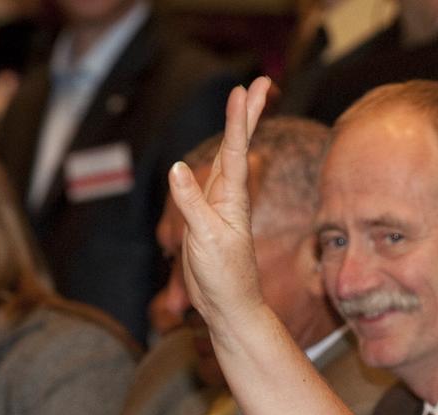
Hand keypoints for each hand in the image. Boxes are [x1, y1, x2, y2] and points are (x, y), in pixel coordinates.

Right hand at [167, 77, 272, 327]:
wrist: (230, 307)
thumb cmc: (225, 277)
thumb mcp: (206, 240)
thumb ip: (192, 204)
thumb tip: (178, 169)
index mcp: (232, 199)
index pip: (236, 150)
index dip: (239, 119)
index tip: (245, 90)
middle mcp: (229, 197)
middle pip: (237, 146)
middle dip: (246, 115)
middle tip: (259, 83)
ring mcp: (218, 208)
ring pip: (225, 161)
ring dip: (235, 133)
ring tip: (243, 106)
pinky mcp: (207, 221)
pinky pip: (207, 184)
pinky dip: (210, 164)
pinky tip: (212, 157)